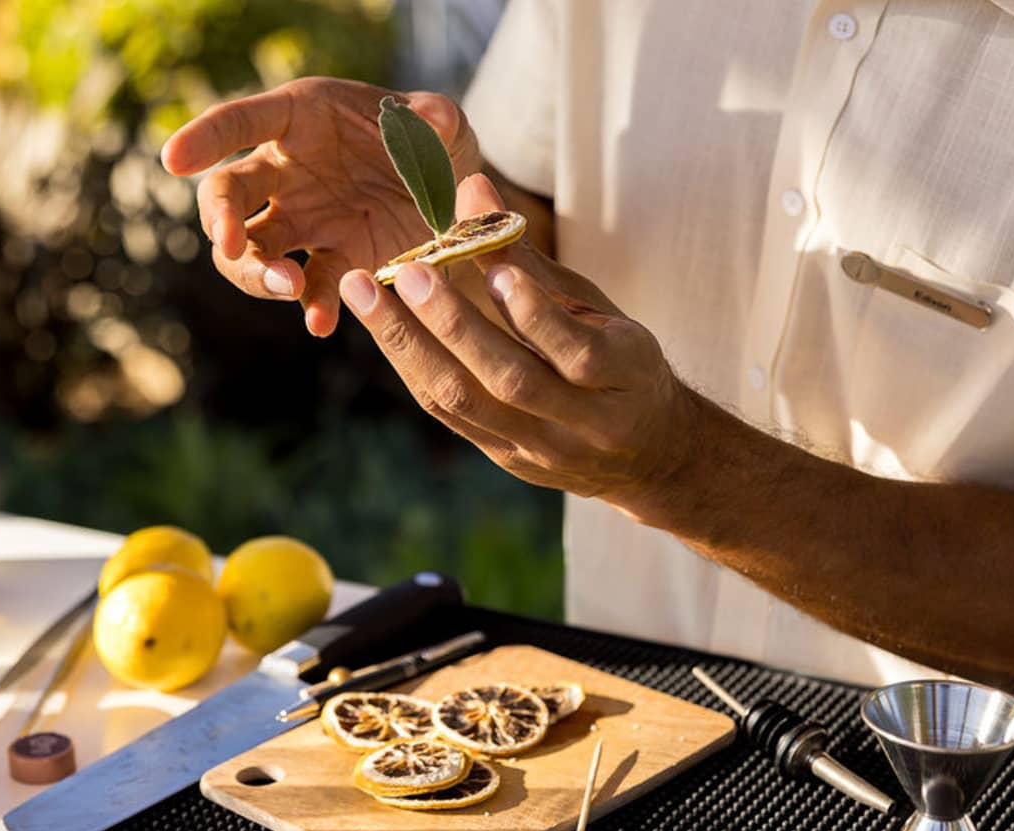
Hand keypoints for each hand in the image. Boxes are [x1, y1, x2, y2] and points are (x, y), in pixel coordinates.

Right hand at [161, 78, 480, 336]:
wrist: (454, 193)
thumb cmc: (432, 139)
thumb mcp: (441, 121)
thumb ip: (436, 117)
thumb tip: (431, 121)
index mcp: (300, 120)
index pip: (241, 123)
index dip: (205, 138)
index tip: (172, 160)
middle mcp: (286, 171)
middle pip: (227, 194)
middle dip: (219, 218)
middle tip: (230, 241)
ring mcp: (302, 221)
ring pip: (249, 250)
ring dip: (254, 271)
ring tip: (288, 284)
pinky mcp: (331, 261)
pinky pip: (310, 287)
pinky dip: (313, 305)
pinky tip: (323, 321)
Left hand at [335, 174, 692, 508]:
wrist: (648, 453)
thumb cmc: (618, 360)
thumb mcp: (595, 308)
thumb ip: (531, 259)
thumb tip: (472, 188)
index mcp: (627, 374)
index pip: (579, 352)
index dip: (536, 315)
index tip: (498, 271)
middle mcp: (586, 423)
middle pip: (512, 380)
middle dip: (453, 324)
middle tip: (407, 271)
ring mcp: (543, 448)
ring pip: (467, 403)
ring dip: (409, 345)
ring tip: (365, 293)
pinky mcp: (508, 459)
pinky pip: (450, 415)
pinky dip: (413, 366)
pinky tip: (383, 328)